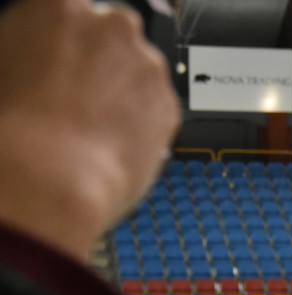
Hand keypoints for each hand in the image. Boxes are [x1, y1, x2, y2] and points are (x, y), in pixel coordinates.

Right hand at [0, 0, 179, 260]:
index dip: (66, 40)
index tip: (63, 57)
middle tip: (79, 94)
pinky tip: (113, 140)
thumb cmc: (15, 125)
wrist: (51, 174)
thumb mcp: (3, 64)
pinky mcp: (170, 105)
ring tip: (94, 124)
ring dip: (125, 91)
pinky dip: (143, 121)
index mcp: (60, 5)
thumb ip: (30, 45)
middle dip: (103, 60)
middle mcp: (113, 28)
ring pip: (140, 71)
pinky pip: (157, 107)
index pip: (72, 10)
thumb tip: (38, 55)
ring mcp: (148, 66)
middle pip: (114, 35)